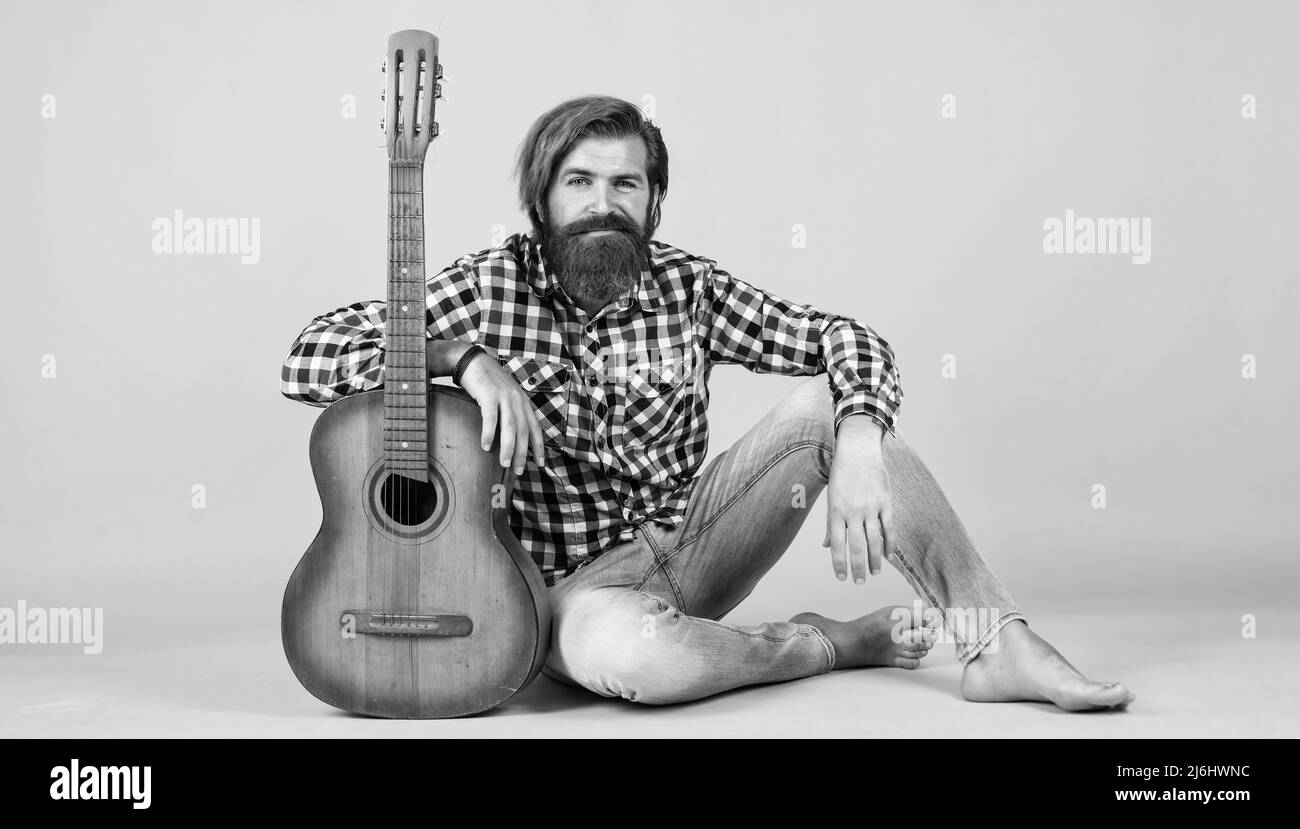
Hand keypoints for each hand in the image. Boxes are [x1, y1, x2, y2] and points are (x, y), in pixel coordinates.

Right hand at [455, 352, 546, 474]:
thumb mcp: (506, 396)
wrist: (473, 361)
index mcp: (523, 402)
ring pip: (510, 427)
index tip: (541, 464)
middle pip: (523, 431)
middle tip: (518, 471)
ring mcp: (504, 396)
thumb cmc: (488, 382)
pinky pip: (490, 418)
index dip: (539, 447)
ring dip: (508, 448)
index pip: (535, 428)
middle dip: (522, 453)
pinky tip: (485, 446)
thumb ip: (511, 413)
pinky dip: (489, 433)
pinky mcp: (489, 394)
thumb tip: (511, 438)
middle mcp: (517, 399)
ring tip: (504, 464)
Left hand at [822, 416, 895, 582]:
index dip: (839, 563)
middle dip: (858, 567)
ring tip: (874, 573)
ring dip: (875, 560)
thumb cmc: (842, 475)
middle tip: (860, 582)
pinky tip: (888, 556)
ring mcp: (871, 507)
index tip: (842, 578)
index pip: (837, 544)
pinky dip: (890, 543)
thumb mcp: (832, 498)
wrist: (858, 449)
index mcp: (836, 511)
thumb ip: (831, 524)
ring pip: (874, 540)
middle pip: (856, 546)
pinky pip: (889, 527)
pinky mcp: (885, 501)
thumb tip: (827, 546)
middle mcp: (853, 511)